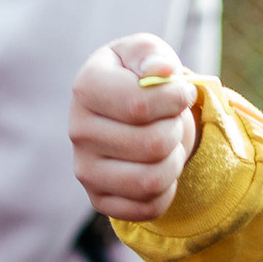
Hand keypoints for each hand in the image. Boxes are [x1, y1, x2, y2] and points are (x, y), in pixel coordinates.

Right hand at [70, 33, 198, 221]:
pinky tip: (159, 168)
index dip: (175, 100)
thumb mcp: (147, 53)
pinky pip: (148, 208)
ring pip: (152, 180)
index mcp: (86, 88)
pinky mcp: (98, 199)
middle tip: (172, 120)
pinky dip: (167, 190)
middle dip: (176, 130)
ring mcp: (85, 169)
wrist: (127, 114)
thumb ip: (152, 53)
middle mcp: (78, 130)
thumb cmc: (140, 78)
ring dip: (174, 162)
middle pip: (152, 145)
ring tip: (168, 144)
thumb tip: (161, 69)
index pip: (139, 105)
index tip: (184, 92)